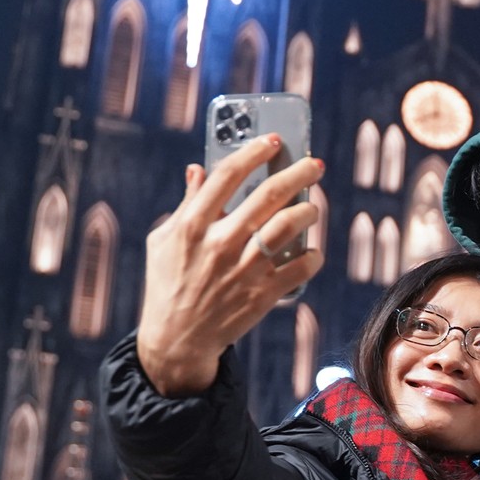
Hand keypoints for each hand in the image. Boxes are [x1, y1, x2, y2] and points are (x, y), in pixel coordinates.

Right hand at [136, 135, 324, 395]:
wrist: (177, 339)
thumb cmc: (168, 283)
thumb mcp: (164, 241)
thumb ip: (186, 204)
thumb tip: (198, 169)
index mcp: (192, 226)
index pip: (226, 176)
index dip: (253, 152)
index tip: (272, 140)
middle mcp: (220, 244)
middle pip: (268, 196)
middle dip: (298, 173)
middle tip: (315, 164)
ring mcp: (243, 270)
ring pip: (288, 227)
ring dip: (308, 210)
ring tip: (313, 205)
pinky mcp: (263, 295)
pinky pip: (301, 268)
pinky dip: (312, 255)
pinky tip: (311, 249)